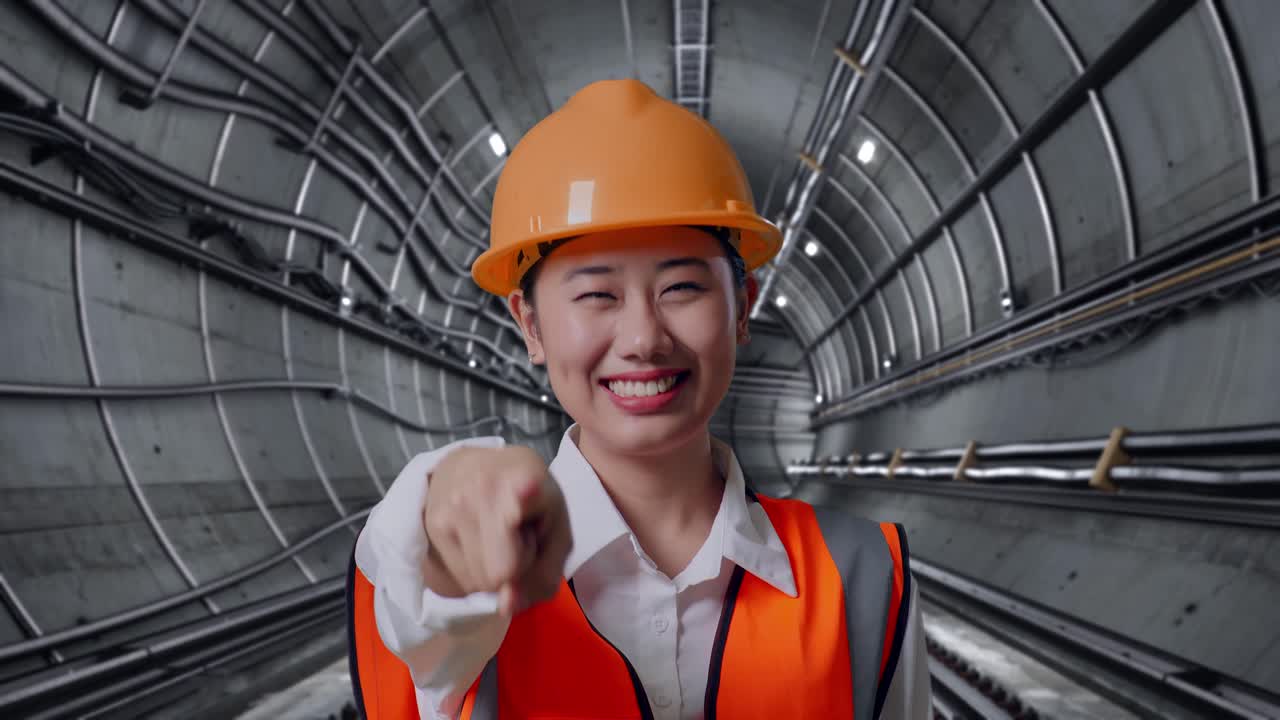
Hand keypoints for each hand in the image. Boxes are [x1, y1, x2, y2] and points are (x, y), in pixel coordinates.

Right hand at [422, 445, 572, 615]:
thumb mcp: (557, 529)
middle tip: (519, 537)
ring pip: (482, 582)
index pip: (525, 492)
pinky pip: (463, 581)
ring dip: (495, 570)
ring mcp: (454, 506)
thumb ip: (546, 572)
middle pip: (503, 572)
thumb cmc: (528, 501)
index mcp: (528, 477)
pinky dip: (476, 570)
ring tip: (499, 536)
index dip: (526, 496)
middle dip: (517, 568)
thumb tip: (506, 606)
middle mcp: (485, 487)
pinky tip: (478, 539)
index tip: (527, 489)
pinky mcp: (432, 524)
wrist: (469, 468)